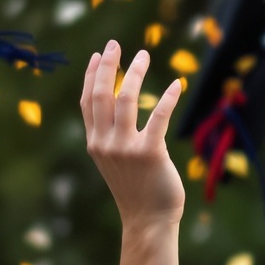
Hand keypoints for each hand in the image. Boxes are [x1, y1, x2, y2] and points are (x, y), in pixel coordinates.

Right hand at [81, 42, 182, 229]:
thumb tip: (116, 110)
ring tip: (144, 55)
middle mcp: (105, 143)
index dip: (92, 76)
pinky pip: (157, 117)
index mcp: (95, 143)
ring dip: (135, 72)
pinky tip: (177, 84)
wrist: (148, 220)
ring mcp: (126, 148)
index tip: (98, 55)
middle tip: (116, 44)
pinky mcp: (150, 153)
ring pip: (126, 99)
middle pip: (102, 95)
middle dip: (108, 65)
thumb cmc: (136, 190)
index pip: (88, 102)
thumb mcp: (114, 162)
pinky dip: (167, 97)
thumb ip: (110, 137)